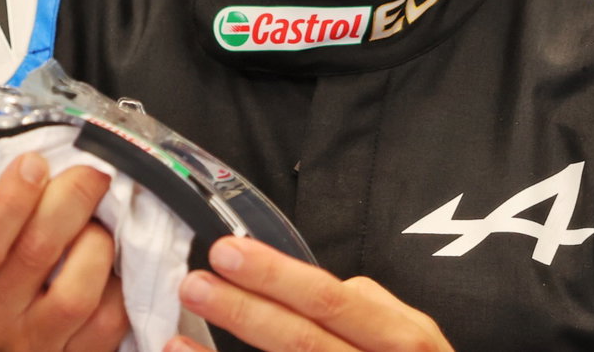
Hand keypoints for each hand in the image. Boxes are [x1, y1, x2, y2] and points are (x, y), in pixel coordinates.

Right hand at [0, 152, 129, 351]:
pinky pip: (109, 320)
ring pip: (76, 294)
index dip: (12, 199)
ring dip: (97, 243)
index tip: (36, 164)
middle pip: (35, 255)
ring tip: (99, 224)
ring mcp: (29, 344)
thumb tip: (41, 162)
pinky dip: (120, 281)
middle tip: (91, 173)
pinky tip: (114, 260)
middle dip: (72, 200)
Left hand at [166, 236, 453, 351]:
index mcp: (402, 341)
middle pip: (302, 341)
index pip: (331, 301)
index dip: (277, 276)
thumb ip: (371, 309)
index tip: (229, 251)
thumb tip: (310, 282)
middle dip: (244, 310)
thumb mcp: (417, 341)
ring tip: (176, 336)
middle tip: (194, 283)